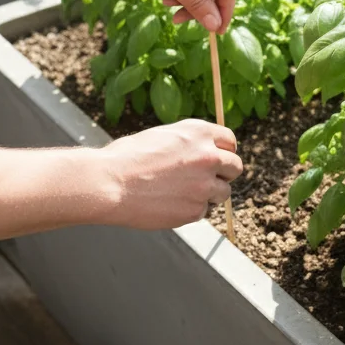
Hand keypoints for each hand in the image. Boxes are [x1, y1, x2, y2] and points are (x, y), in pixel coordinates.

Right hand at [96, 120, 242, 229]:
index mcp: (199, 133)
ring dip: (209, 194)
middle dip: (223, 173)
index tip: (217, 158)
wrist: (109, 183)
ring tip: (181, 192)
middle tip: (205, 179)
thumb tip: (205, 149)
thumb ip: (189, 141)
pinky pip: (203, 211)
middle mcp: (208, 157)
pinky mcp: (195, 210)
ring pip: (223, 193)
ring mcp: (204, 186)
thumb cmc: (127, 157)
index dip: (224, 150)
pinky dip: (190, 210)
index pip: (229, 140)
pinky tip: (168, 204)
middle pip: (235, 167)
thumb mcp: (162, 135)